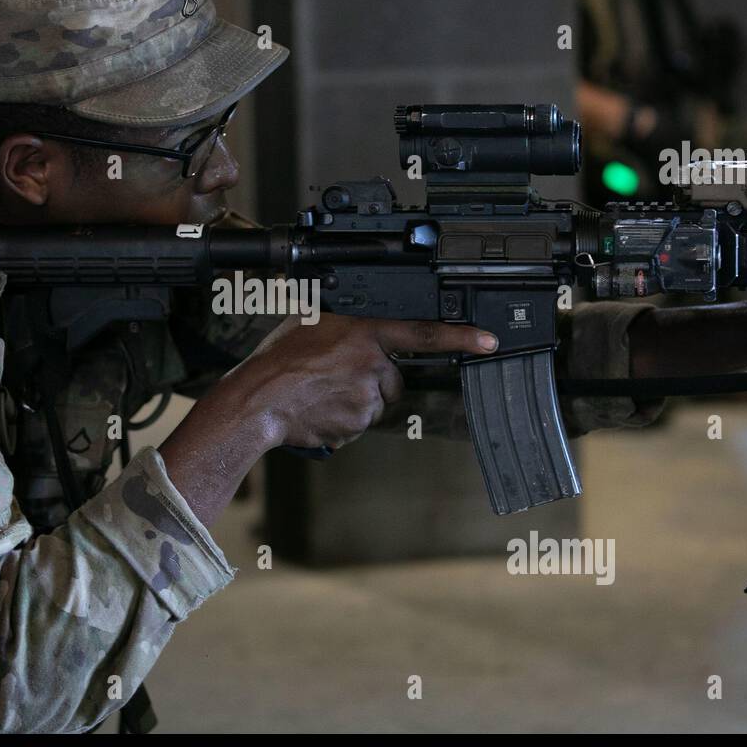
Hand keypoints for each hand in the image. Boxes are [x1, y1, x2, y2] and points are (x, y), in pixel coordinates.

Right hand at [227, 314, 496, 449]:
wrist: (257, 400)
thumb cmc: (276, 359)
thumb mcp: (311, 321)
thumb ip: (345, 322)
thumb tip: (357, 323)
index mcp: (363, 333)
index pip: (424, 333)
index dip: (461, 337)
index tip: (489, 341)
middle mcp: (371, 364)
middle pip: (394, 379)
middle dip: (374, 381)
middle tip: (335, 377)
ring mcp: (366, 398)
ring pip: (376, 403)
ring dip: (355, 402)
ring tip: (320, 393)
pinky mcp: (357, 425)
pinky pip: (360, 425)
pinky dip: (343, 421)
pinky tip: (319, 410)